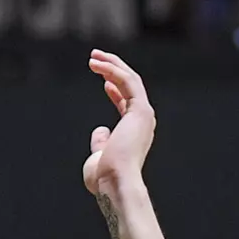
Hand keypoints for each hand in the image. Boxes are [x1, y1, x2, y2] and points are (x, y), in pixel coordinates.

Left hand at [82, 50, 156, 196]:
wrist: (116, 183)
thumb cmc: (105, 178)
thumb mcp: (98, 157)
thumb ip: (100, 143)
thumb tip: (99, 131)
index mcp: (135, 132)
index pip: (127, 104)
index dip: (115, 90)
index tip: (103, 82)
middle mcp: (143, 122)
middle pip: (131, 87)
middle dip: (113, 70)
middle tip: (95, 58)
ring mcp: (144, 115)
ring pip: (131, 80)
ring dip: (112, 65)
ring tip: (93, 56)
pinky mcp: (141, 110)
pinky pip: (128, 81)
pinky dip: (113, 70)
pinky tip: (97, 64)